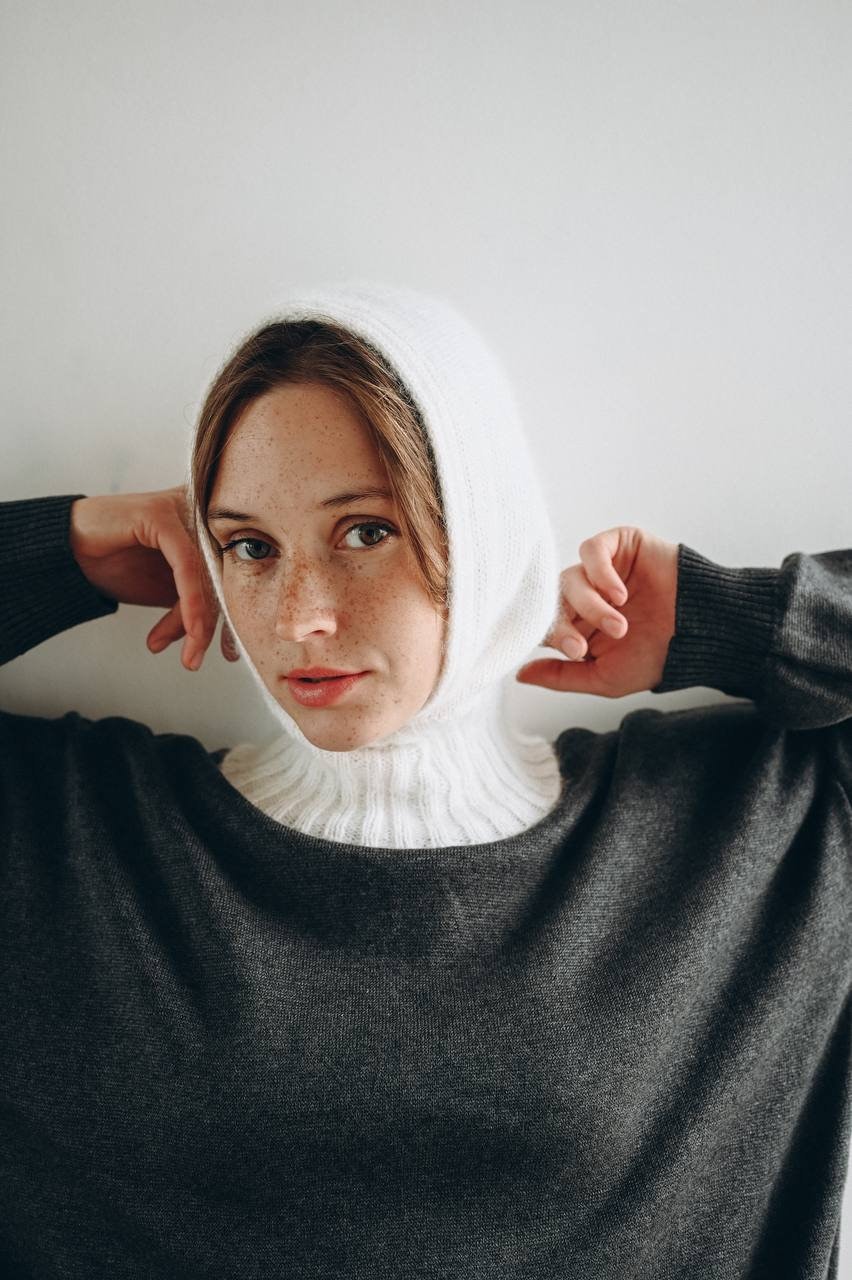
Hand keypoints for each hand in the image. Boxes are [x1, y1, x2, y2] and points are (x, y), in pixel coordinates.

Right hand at [69, 487, 240, 671]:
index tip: (227, 653)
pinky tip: (189, 631)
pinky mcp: (162, 515)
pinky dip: (190, 603)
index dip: (228, 617)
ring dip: (197, 623)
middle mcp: (200, 513)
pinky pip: (188, 565)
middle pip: (220, 577)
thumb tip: (215, 631)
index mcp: (208, 528)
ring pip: (206, 575)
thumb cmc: (118, 565)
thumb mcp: (163, 593)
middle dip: (209, 625)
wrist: (68, 551)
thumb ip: (192, 604)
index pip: (229, 576)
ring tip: (187, 656)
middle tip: (197, 658)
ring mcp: (183, 509)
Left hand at [516, 526, 677, 696]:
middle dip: (568, 623)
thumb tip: (519, 675)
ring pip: (571, 577)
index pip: (545, 621)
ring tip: (619, 624)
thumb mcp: (604, 677)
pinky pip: (591, 550)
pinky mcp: (620, 546)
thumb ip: (560, 676)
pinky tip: (620, 595)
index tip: (577, 651)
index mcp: (579, 624)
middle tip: (587, 643)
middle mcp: (586, 595)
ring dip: (590, 605)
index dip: (553, 634)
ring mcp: (601, 569)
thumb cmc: (657, 658)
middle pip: (553, 599)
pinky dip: (600, 573)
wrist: (701, 633)